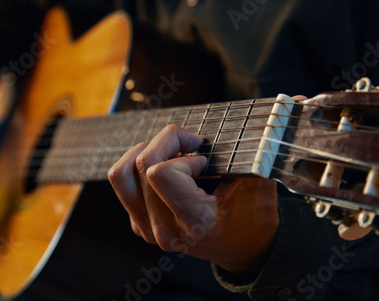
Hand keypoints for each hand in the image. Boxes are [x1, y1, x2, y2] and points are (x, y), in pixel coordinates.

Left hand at [108, 124, 277, 272]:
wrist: (245, 249)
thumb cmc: (254, 216)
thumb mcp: (257, 184)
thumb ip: (243, 156)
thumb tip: (220, 129)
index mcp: (195, 221)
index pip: (160, 172)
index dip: (183, 156)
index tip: (203, 161)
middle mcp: (165, 229)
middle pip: (142, 165)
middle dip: (166, 142)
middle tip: (191, 146)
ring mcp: (149, 230)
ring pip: (121, 174)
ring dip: (144, 152)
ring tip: (170, 154)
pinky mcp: (139, 225)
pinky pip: (123, 185)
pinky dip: (140, 167)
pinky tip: (167, 170)